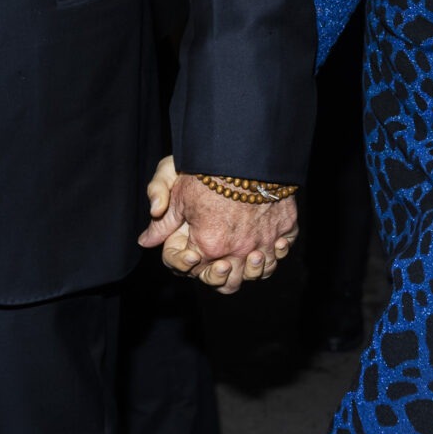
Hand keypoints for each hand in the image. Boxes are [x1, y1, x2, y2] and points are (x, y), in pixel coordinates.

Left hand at [138, 153, 297, 295]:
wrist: (247, 150)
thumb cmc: (208, 169)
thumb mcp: (176, 192)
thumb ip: (161, 221)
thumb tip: (145, 241)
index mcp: (210, 246)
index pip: (200, 273)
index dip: (195, 265)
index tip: (195, 251)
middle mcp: (240, 250)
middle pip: (231, 283)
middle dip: (222, 277)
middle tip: (219, 260)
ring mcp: (266, 240)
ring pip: (261, 270)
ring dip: (252, 267)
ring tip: (246, 253)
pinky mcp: (286, 226)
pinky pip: (283, 249)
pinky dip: (278, 248)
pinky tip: (272, 240)